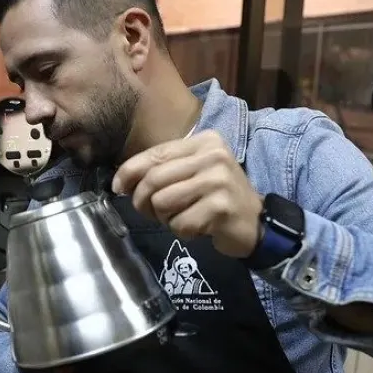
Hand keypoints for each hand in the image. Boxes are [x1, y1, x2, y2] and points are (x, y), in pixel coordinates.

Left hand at [112, 130, 262, 257]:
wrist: (255, 222)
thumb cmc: (217, 196)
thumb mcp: (192, 173)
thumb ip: (162, 170)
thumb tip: (120, 181)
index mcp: (204, 141)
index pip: (155, 154)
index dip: (129, 171)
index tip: (117, 187)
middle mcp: (213, 156)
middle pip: (154, 179)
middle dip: (143, 201)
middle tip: (152, 213)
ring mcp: (218, 181)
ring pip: (162, 202)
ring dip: (165, 218)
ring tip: (181, 217)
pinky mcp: (220, 208)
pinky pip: (180, 223)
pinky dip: (182, 231)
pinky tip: (198, 228)